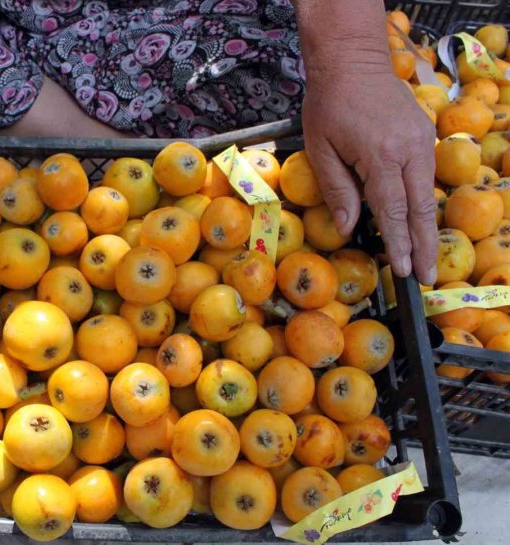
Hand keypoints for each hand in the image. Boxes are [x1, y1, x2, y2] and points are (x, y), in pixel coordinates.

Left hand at [301, 70, 437, 284]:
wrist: (353, 62)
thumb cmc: (328, 105)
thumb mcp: (321, 149)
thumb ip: (337, 190)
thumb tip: (348, 228)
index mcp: (381, 155)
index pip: (392, 209)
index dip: (399, 243)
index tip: (404, 270)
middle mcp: (410, 149)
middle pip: (421, 208)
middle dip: (424, 246)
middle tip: (425, 278)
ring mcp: (422, 140)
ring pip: (428, 194)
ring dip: (426, 228)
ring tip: (424, 258)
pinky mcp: (424, 135)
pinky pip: (424, 176)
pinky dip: (421, 203)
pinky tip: (416, 224)